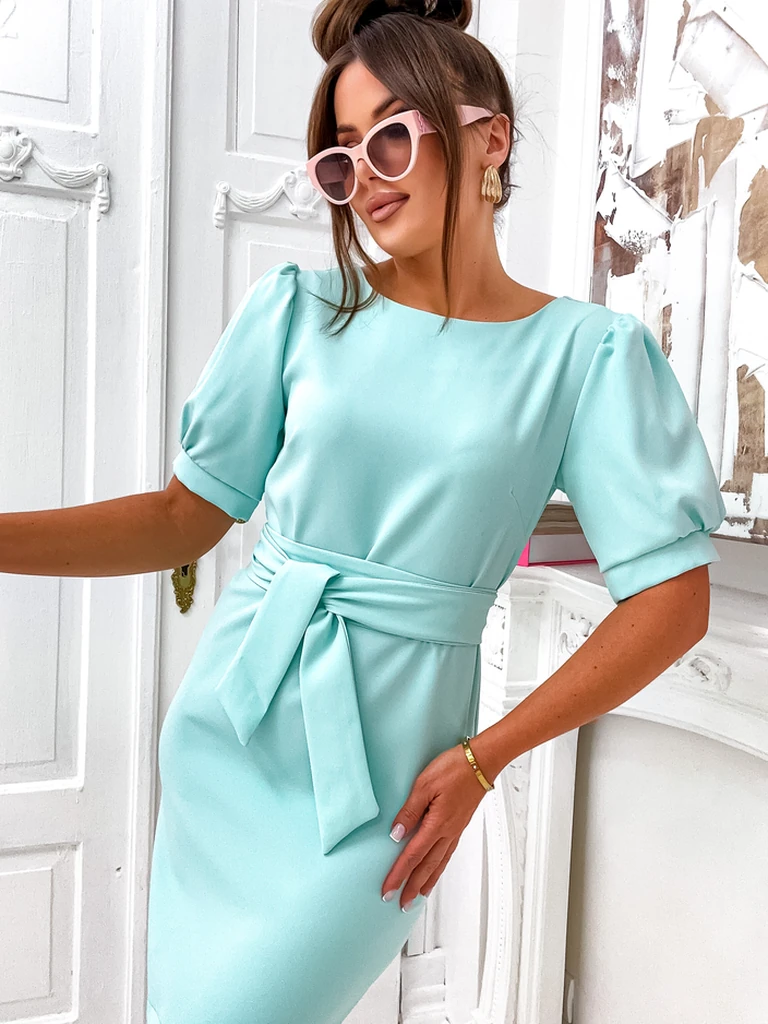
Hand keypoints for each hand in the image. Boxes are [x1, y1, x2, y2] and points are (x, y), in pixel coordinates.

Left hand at [380, 741, 490, 911]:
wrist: (482, 762)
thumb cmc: (454, 767)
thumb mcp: (424, 784)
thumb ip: (410, 810)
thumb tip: (396, 833)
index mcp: (437, 824)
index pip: (412, 855)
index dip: (398, 874)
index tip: (387, 890)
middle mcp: (448, 832)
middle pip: (426, 866)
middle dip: (411, 886)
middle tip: (399, 903)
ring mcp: (456, 830)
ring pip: (439, 863)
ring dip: (426, 881)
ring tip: (417, 897)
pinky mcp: (460, 824)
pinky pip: (447, 853)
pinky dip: (439, 867)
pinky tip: (435, 870)